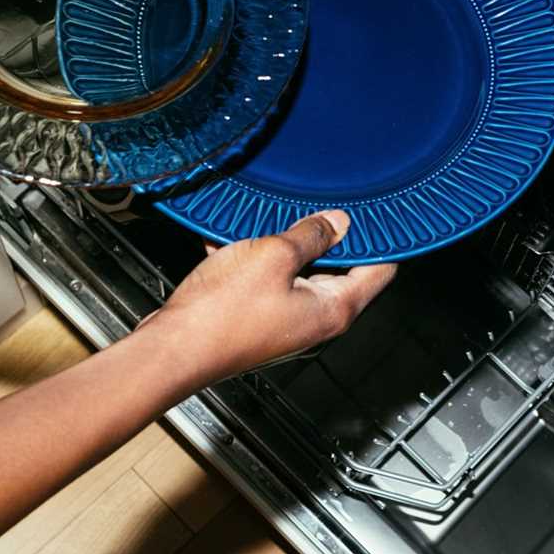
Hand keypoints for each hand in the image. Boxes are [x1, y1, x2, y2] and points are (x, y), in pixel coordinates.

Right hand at [152, 210, 396, 380]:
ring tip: (266, 219)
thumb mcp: (272, 256)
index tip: (378, 211)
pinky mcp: (257, 316)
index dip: (382, 238)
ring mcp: (286, 319)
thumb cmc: (220, 316)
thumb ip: (311, 235)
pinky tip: (229, 240)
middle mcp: (315, 319)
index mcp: (333, 309)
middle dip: (326, 234)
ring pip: (297, 269)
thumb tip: (339, 222)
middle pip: (338, 267)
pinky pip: (264, 277)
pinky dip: (252, 257)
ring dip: (282, 242)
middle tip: (316, 203)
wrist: (171, 350)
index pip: (380, 270)